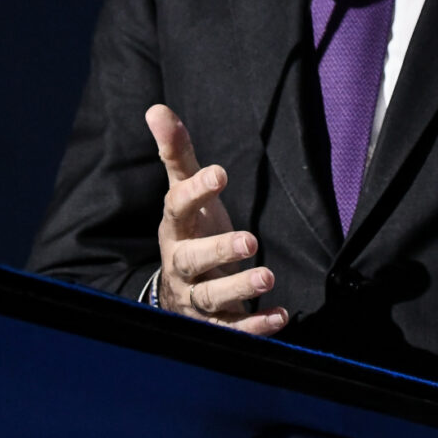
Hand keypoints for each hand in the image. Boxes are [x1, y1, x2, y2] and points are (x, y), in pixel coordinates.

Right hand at [146, 104, 287, 334]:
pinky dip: (255, 326)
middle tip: (250, 241)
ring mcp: (196, 297)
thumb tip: (156, 109)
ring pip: (212, 298)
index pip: (178, 207)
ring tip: (267, 277)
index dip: (196, 191)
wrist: (177, 292)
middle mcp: (181, 264)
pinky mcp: (214, 323)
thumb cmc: (190, 231)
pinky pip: (232, 329)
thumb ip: (176, 154)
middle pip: (193, 259)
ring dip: (239, 289)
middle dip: (219, 251)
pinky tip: (280, 315)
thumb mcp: (183, 193)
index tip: (220, 173)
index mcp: (175, 228)